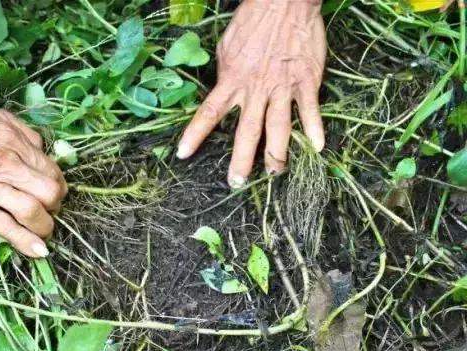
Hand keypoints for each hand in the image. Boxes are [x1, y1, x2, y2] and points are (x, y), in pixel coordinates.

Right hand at [0, 108, 66, 256]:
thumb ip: (27, 136)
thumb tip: (47, 156)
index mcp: (14, 144)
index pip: (52, 172)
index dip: (59, 185)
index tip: (55, 192)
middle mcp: (6, 166)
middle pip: (48, 193)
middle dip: (56, 205)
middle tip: (51, 209)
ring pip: (31, 212)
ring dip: (46, 225)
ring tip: (45, 229)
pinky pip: (5, 228)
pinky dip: (26, 242)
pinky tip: (39, 250)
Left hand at [177, 0, 325, 186]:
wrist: (285, 1)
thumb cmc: (253, 21)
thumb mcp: (227, 47)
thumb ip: (224, 74)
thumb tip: (221, 90)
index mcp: (232, 81)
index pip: (209, 113)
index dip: (195, 135)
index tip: (184, 155)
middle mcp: (255, 90)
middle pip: (247, 132)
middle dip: (241, 160)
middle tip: (237, 182)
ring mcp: (282, 88)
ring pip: (278, 128)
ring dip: (277, 154)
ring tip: (275, 174)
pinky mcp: (306, 82)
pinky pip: (309, 110)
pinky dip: (314, 129)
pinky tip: (317, 147)